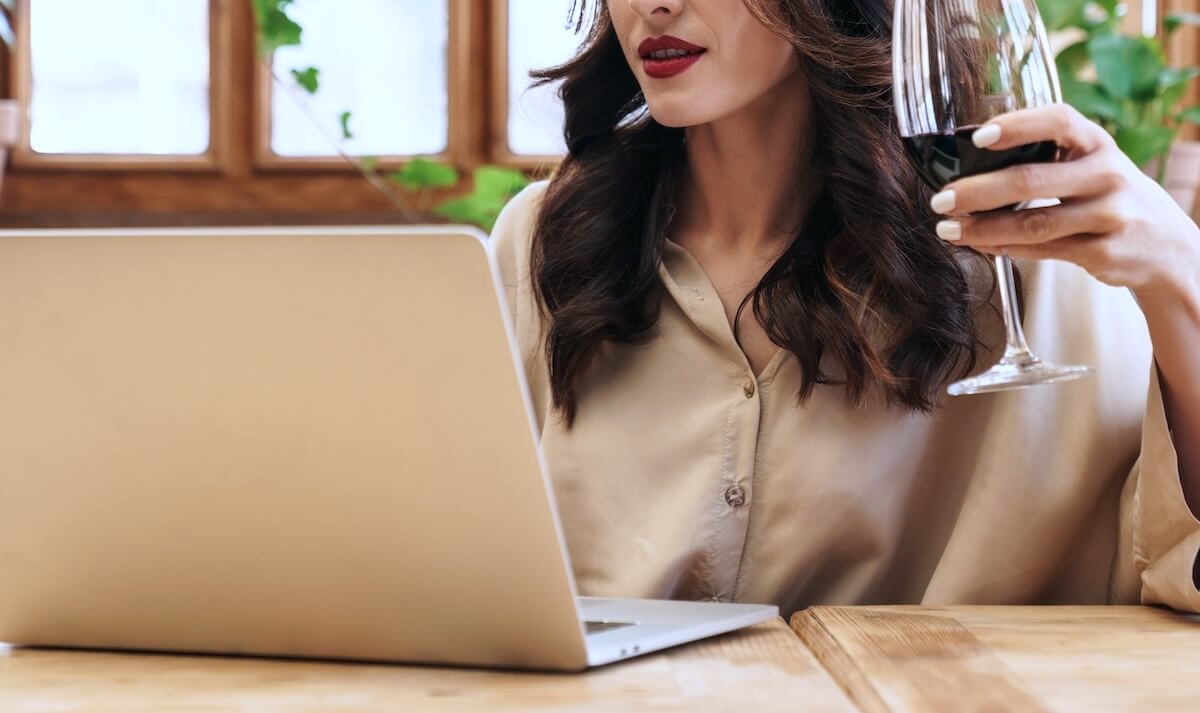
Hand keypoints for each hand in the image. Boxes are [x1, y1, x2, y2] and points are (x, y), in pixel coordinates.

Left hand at [928, 104, 1199, 304]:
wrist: (1166, 246)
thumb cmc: (1107, 195)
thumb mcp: (1090, 163)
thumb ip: (1046, 156)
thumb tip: (970, 159)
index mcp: (1097, 142)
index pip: (1058, 120)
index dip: (1017, 126)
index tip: (978, 137)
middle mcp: (1107, 174)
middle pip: (1031, 180)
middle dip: (977, 191)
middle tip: (940, 199)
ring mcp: (1108, 215)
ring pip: (1032, 224)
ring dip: (981, 228)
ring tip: (947, 229)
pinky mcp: (1103, 252)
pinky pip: (1042, 250)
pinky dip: (1003, 248)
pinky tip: (978, 244)